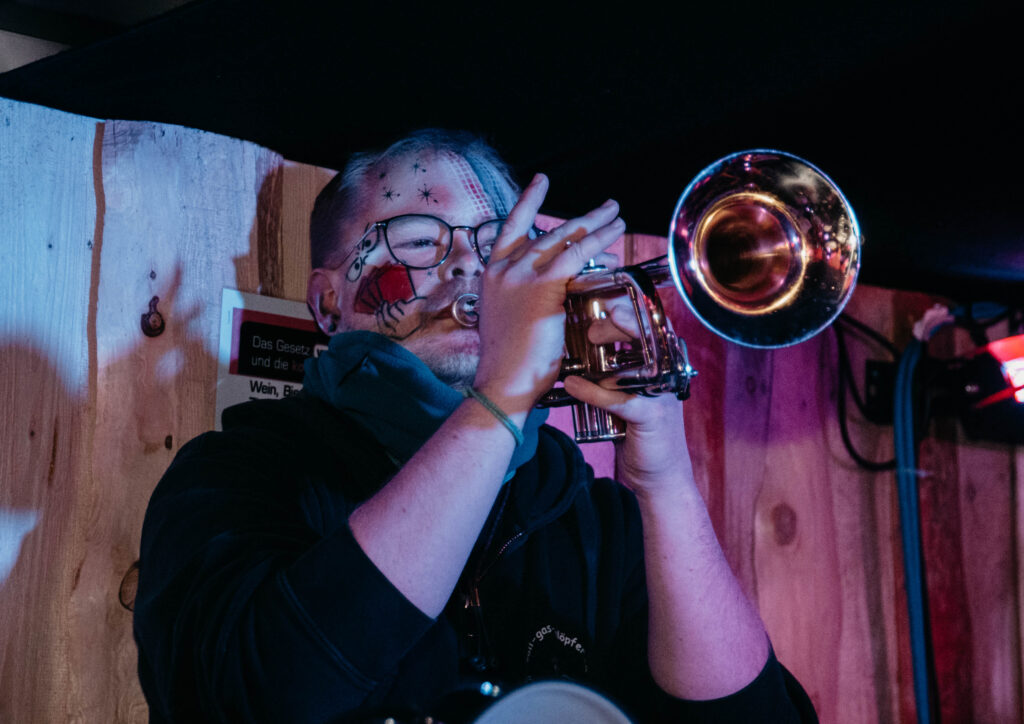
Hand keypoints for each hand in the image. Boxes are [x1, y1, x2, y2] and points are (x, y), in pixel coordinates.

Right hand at [471, 174, 625, 416]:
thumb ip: (526, 296)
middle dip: (581, 219)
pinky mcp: (541, 286)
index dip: (528, 202)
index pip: (511, 228)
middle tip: (606, 208)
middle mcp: (502, 269)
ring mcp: (519, 275)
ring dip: (595, 225)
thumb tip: (557, 286)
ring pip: (564, 239)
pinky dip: (598, 241)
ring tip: (617, 216)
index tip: (541, 181)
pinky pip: (576, 255)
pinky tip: (615, 235)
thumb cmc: (510, 363)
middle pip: (547, 231)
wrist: (503, 383)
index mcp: (491, 275)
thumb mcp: (510, 319)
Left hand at [562, 302, 693, 498]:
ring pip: (639, 360)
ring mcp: (662, 392)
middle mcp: (667, 371)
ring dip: (611, 351)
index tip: (601, 299)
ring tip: (588, 342)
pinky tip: (574, 387)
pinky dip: (595, 392)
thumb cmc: (635, 425)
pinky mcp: (652, 417)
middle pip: (649, 332)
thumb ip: (608, 366)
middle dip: (620, 321)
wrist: (656, 472)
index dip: (628, 306)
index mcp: (662, 359)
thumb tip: (573, 341)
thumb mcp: (623, 389)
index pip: (650, 322)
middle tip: (593, 327)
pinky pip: (621, 399)